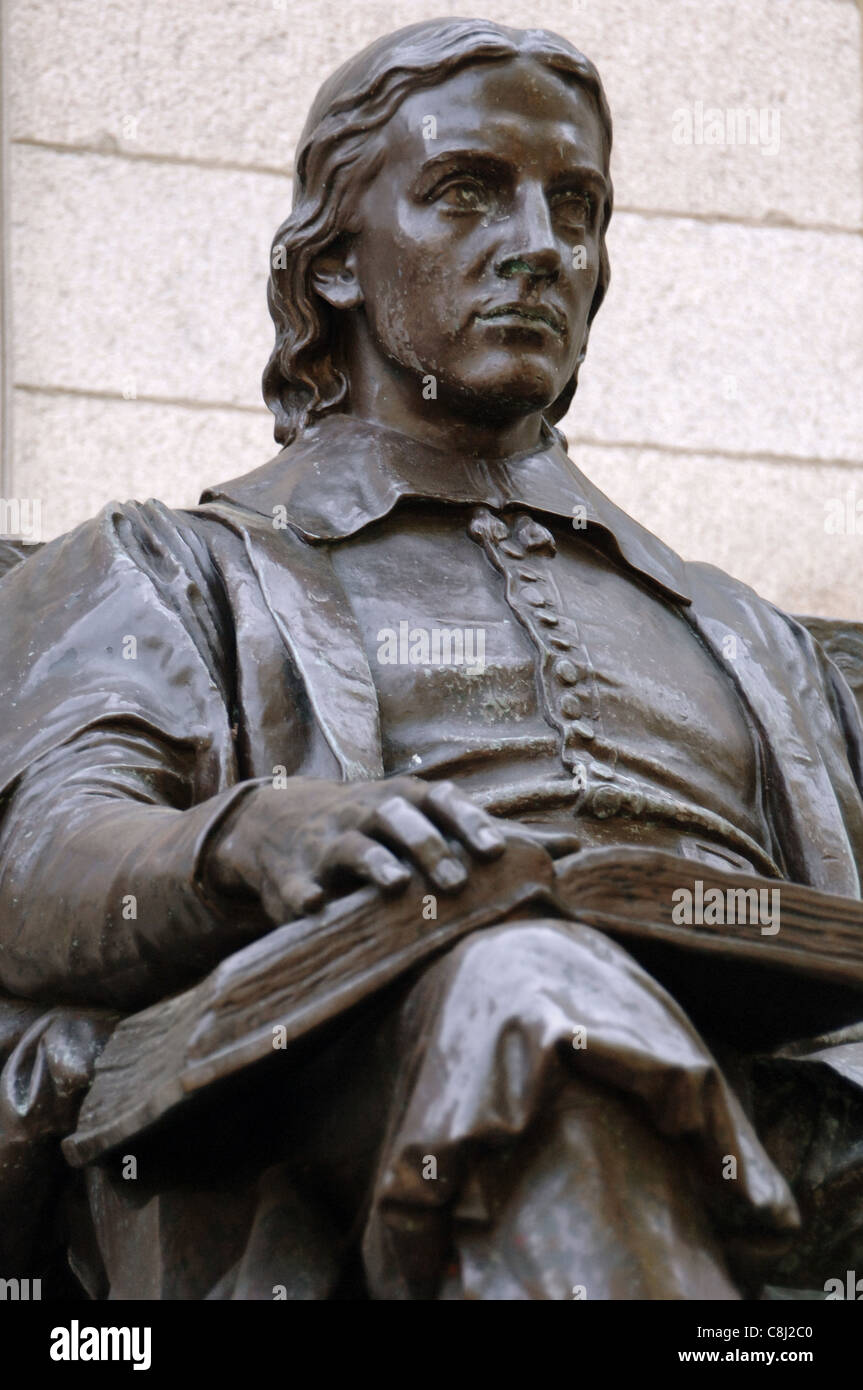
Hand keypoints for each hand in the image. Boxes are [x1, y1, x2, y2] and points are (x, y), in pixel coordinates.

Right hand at [205, 776, 510, 923]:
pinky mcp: (294, 875)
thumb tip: (574, 846)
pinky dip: (304, 893)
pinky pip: (296, 884)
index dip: (468, 824)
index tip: (495, 852)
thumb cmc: (382, 826)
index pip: (443, 802)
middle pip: (400, 819)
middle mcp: (369, 812)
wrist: (283, 824)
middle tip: (456, 881)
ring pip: (353, 846)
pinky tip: (315, 905)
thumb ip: (496, 836)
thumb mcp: (431, 819)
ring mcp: (329, 841)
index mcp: (409, 800)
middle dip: (428, 846)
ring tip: (397, 884)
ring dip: (375, 862)